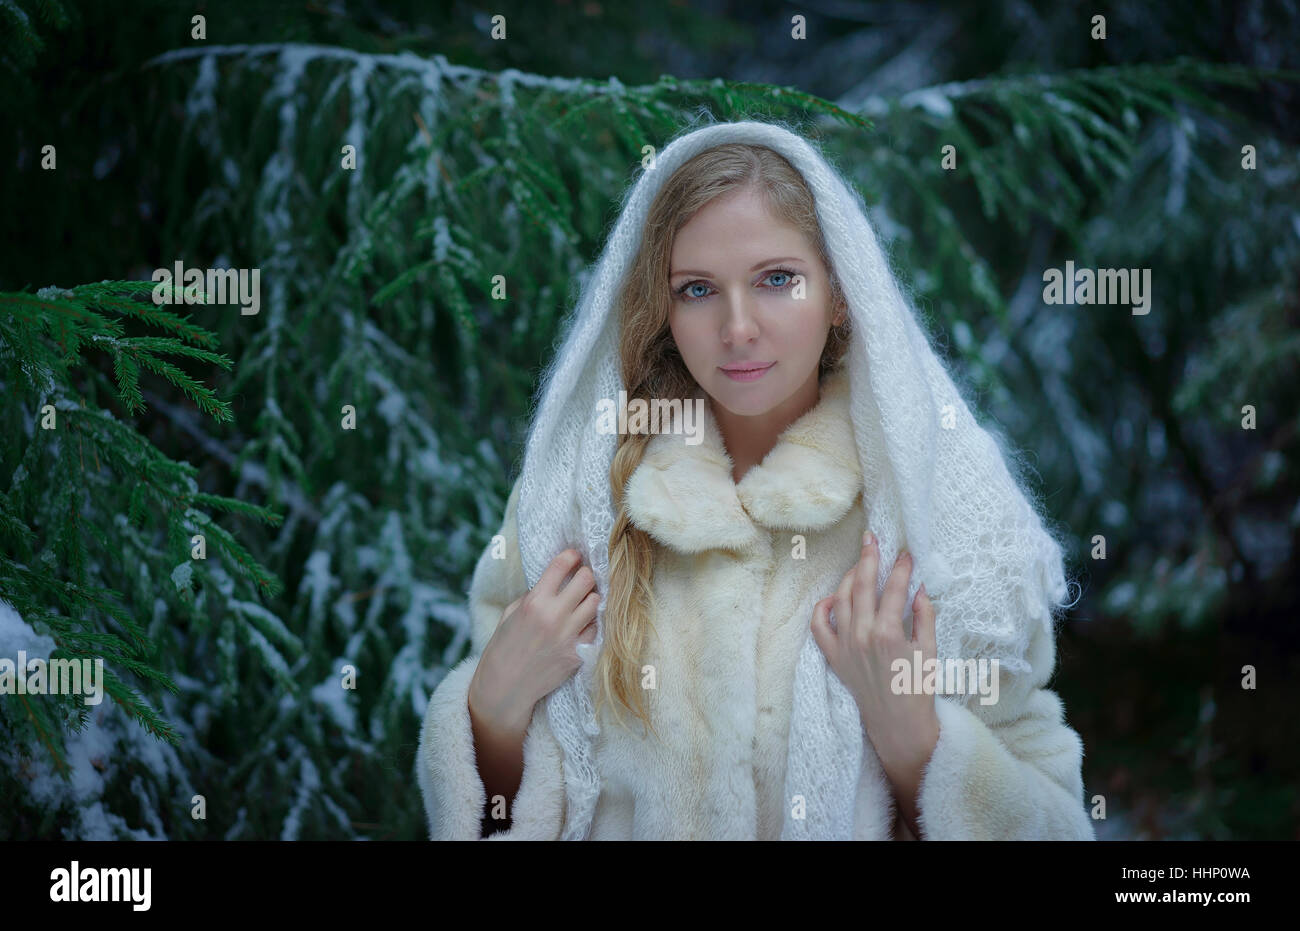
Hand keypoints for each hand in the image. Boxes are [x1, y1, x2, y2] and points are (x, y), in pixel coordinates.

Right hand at [470, 548, 598, 732]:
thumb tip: (559, 580)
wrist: (505, 685)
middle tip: (582, 578)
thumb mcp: (512, 612)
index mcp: (534, 602)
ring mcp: (568, 636)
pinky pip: (596, 629)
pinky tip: (581, 625)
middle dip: (586, 575)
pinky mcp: (577, 654)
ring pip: (595, 603)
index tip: (574, 556)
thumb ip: (535, 594)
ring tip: (582, 602)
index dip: (572, 556)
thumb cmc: (505, 645)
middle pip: (587, 580)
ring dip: (590, 599)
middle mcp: (553, 616)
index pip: (562, 566)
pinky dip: (591, 624)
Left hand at [810, 532, 939, 819]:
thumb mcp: (929, 652)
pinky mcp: (834, 658)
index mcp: (889, 633)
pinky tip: (832, 597)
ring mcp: (844, 646)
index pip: (894, 589)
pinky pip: (819, 628)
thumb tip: (919, 589)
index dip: (901, 568)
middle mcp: (862, 635)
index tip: (907, 553)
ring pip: (840, 599)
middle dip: (868, 558)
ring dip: (848, 577)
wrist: (898, 726)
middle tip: (872, 538)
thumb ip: (924, 617)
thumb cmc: (918, 690)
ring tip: (859, 564)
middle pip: (862, 585)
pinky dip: (822, 609)